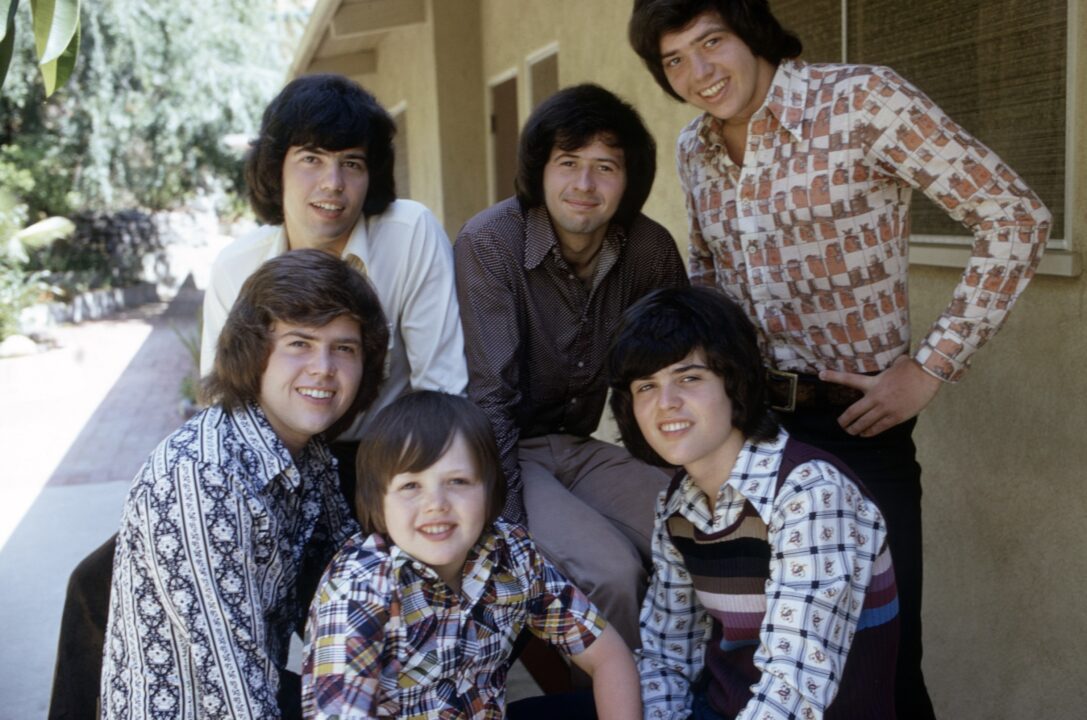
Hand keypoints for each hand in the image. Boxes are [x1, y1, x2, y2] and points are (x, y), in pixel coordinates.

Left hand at [819, 355, 942, 436]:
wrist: (926, 376)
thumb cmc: (912, 368)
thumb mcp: (895, 364)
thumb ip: (890, 366)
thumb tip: (898, 361)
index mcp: (872, 382)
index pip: (849, 379)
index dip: (833, 376)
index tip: (820, 374)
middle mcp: (875, 397)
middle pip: (853, 412)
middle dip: (844, 421)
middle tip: (841, 425)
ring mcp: (884, 408)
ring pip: (864, 423)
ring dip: (855, 429)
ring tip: (851, 432)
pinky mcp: (895, 417)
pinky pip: (878, 428)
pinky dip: (870, 432)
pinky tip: (865, 434)